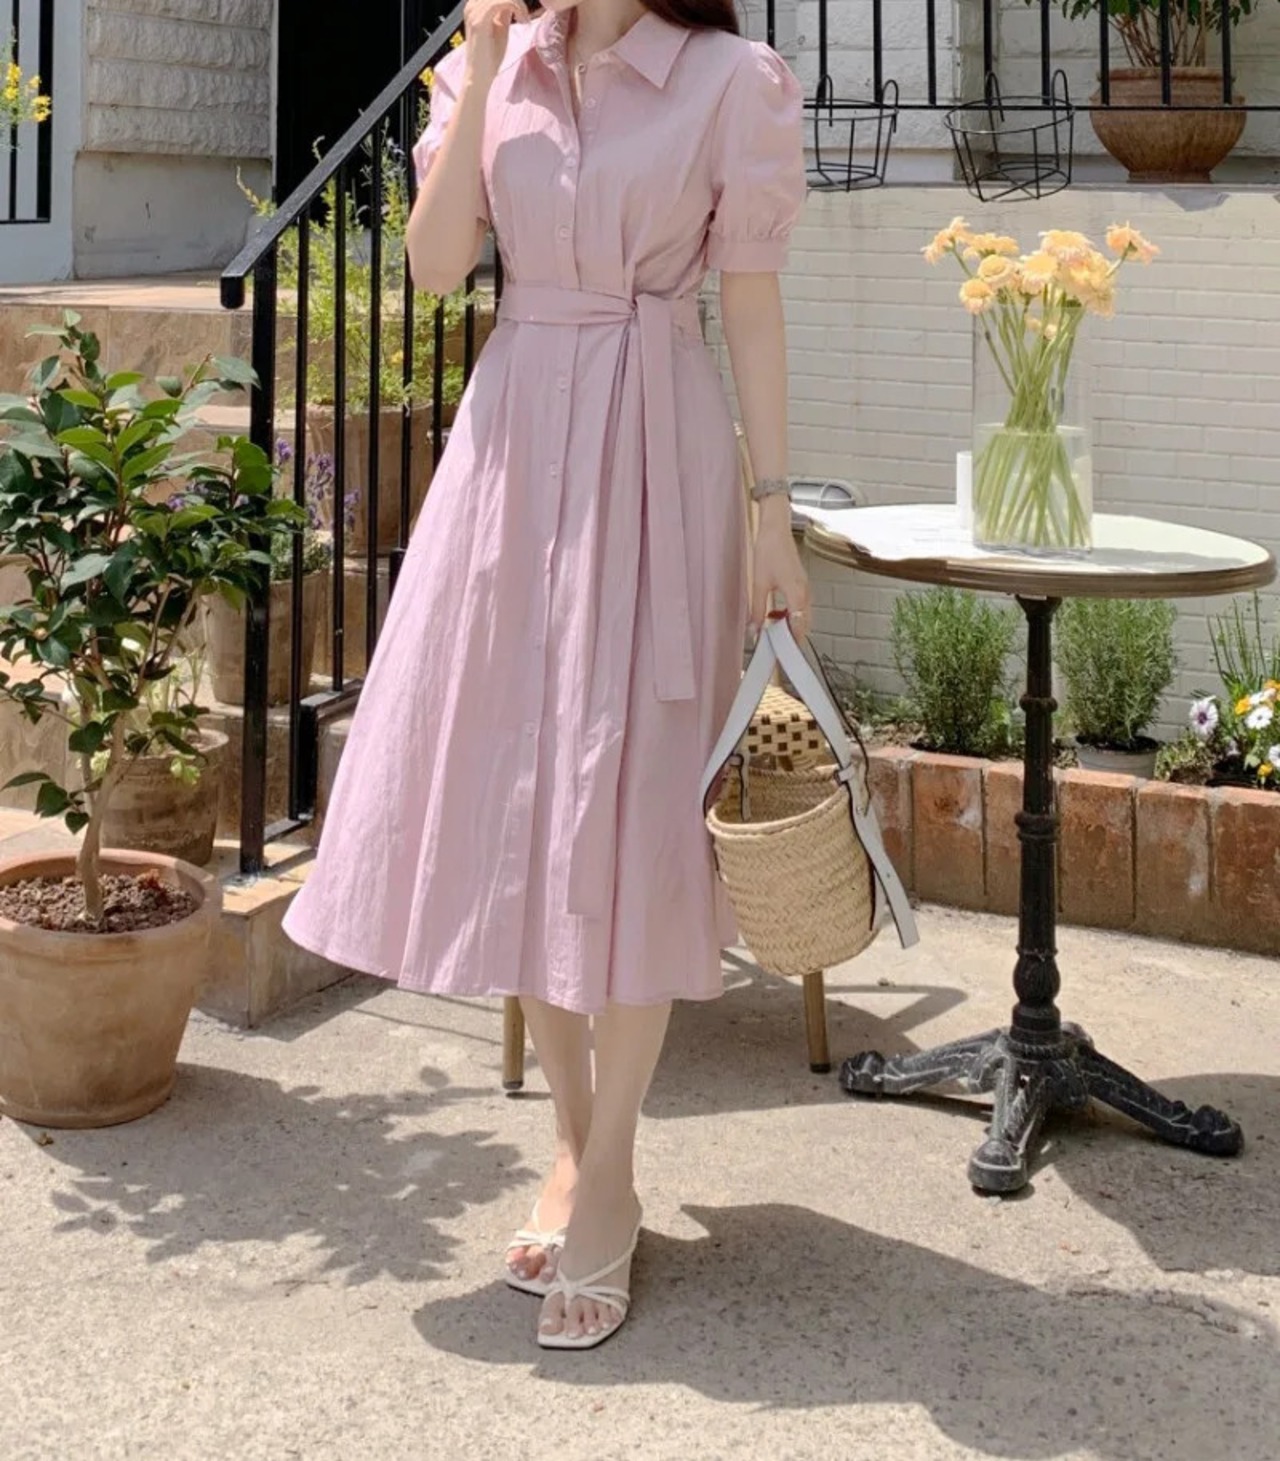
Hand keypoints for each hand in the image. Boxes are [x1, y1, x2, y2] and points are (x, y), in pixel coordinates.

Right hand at [463, 0, 528, 89]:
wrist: (480, 76)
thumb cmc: (490, 56)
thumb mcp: (500, 27)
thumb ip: (504, 11)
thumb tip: (513, 0)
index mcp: (475, 5)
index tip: (523, 12)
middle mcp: (471, 5)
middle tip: (525, 15)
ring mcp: (474, 11)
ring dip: (519, 4)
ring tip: (525, 20)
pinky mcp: (480, 20)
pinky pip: (503, 2)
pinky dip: (517, 8)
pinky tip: (523, 21)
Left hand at [750, 508, 811, 640]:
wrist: (775, 530)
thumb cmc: (768, 551)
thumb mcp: (758, 583)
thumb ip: (757, 610)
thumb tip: (754, 630)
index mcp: (797, 595)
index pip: (798, 628)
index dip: (790, 644)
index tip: (780, 654)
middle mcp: (805, 593)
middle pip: (802, 625)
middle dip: (789, 636)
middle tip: (773, 645)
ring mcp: (805, 588)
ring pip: (801, 616)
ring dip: (788, 624)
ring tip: (771, 629)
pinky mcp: (801, 584)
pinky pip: (799, 606)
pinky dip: (789, 614)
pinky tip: (775, 613)